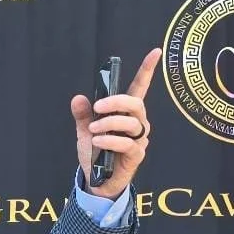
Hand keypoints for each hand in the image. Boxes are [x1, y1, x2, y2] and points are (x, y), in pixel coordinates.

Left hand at [72, 47, 159, 198]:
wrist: (96, 182)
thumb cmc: (96, 154)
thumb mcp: (85, 132)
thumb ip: (83, 116)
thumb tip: (78, 98)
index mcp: (126, 113)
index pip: (140, 88)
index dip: (147, 70)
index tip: (155, 52)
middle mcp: (137, 123)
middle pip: (135, 103)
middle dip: (116, 101)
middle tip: (97, 107)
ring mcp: (139, 139)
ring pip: (131, 122)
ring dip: (109, 123)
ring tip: (92, 130)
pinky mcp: (137, 154)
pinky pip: (126, 143)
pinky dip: (110, 140)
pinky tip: (98, 141)